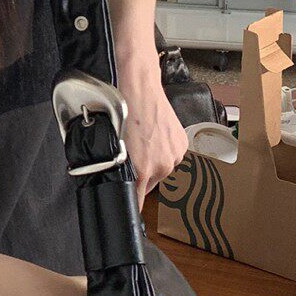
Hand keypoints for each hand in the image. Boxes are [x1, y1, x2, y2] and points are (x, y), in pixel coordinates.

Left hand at [116, 55, 189, 209]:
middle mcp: (163, 165)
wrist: (139, 88)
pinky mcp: (182, 144)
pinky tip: (153, 136)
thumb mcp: (113, 146)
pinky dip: (163, 149)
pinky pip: (171, 155)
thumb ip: (117, 169)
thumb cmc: (122, 112)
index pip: (139, 201)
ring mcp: (175, 154)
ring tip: (143, 142)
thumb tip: (112, 180)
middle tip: (131, 157)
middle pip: (150, 184)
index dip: (131, 203)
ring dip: (153, 161)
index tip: (128, 207)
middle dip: (140, 175)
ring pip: (162, 168)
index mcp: (144, 170)